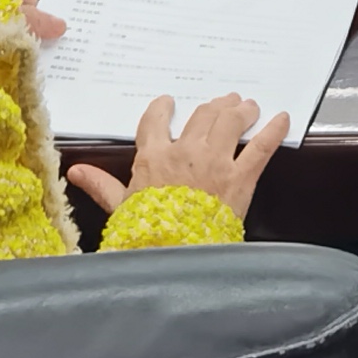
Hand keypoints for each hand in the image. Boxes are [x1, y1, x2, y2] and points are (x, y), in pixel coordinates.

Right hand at [70, 93, 286, 222]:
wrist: (176, 255)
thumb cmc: (147, 234)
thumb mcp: (120, 208)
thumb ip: (102, 185)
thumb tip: (75, 172)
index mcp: (154, 158)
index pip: (156, 120)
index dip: (164, 108)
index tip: (169, 103)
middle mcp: (186, 152)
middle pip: (202, 115)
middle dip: (214, 106)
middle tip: (225, 102)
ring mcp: (215, 162)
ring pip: (230, 122)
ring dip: (240, 110)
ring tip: (248, 106)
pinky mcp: (240, 178)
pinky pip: (260, 147)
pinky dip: (274, 131)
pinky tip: (282, 119)